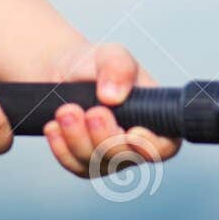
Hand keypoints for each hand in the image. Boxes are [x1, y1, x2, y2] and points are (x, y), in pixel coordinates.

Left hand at [41, 41, 180, 178]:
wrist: (65, 72)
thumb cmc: (97, 65)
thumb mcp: (110, 54)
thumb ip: (118, 67)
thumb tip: (112, 96)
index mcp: (155, 121)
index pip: (165, 146)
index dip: (151, 146)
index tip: (132, 133)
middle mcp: (135, 145)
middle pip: (125, 158)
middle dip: (106, 137)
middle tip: (92, 112)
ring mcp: (109, 158)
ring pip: (96, 163)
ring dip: (79, 139)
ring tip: (66, 111)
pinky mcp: (83, 163)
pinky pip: (73, 164)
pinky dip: (61, 147)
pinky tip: (53, 126)